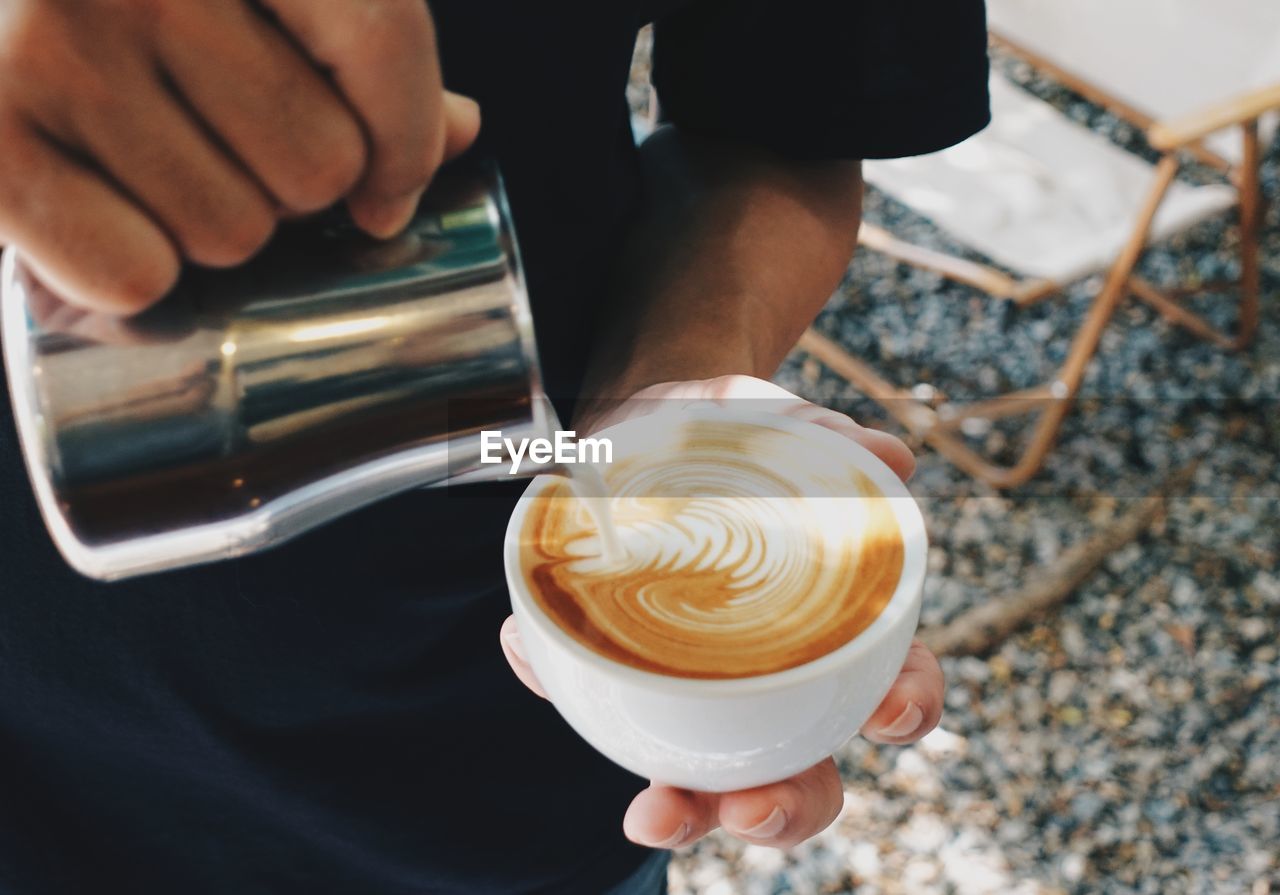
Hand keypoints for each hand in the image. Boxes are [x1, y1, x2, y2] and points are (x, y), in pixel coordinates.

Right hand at [0, 0, 479, 314]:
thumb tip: (460, 129)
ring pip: (235, 233)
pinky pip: (135, 275)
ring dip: (209, 225)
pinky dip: (131, 272)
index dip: (407, 143)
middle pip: (318, 166)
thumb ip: (354, 47)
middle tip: (214, 141)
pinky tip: (95, 207)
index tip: (384, 195)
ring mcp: (48, 43)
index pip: (381, 38)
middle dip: (286, 183)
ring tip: (141, 159)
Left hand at [500, 375, 942, 849]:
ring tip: (654, 814)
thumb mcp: (770, 418)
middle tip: (749, 806)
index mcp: (829, 626)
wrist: (646, 415)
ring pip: (706, 777)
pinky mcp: (613, 661)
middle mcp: (770, 677)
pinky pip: (589, 689)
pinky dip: (558, 677)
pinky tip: (532, 652)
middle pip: (804, 771)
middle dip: (785, 808)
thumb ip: (824, 434)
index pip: (891, 686)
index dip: (904, 709)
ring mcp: (691, 684)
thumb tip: (892, 460)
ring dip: (687, 809)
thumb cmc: (728, 435)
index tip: (887, 711)